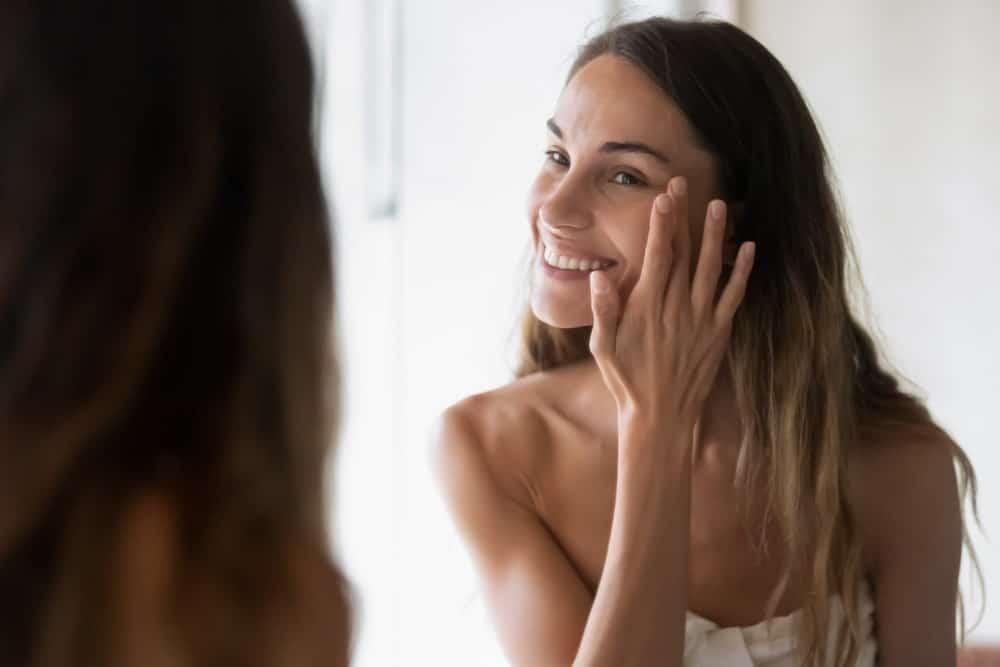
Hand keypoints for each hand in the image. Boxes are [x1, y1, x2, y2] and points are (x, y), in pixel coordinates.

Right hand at [588, 177, 754, 434]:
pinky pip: (734, 296)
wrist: (661, 416)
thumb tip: (600, 277)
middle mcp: (677, 308)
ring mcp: (701, 319)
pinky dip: (742, 271)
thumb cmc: (626, 381)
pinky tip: (748, 249)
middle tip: (684, 185)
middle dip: (684, 217)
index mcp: (648, 307)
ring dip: (716, 235)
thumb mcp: (603, 347)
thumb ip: (603, 310)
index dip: (662, 224)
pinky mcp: (718, 333)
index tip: (664, 197)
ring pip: (712, 268)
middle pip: (683, 253)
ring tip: (719, 205)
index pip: (657, 255)